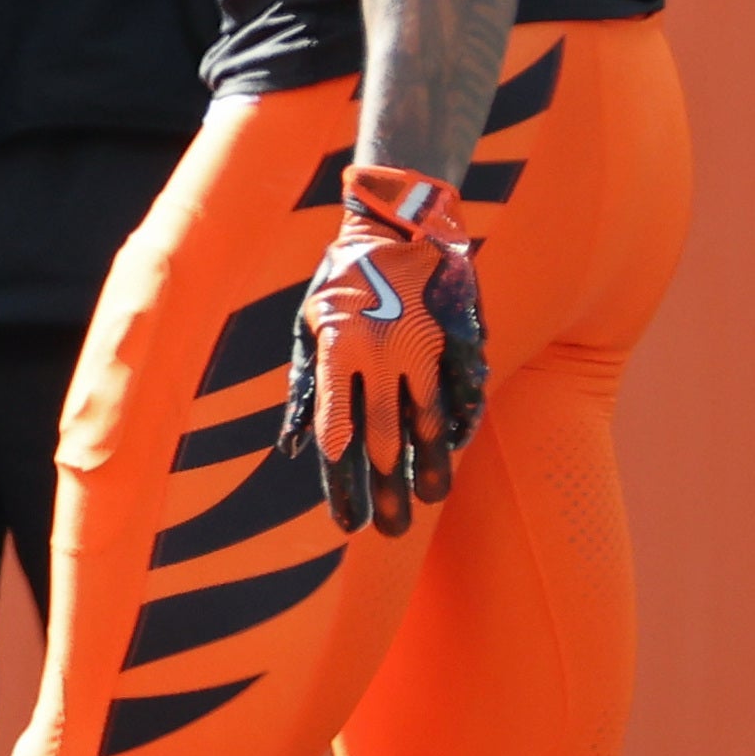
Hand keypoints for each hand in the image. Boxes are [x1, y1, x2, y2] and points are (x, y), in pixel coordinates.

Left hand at [276, 163, 486, 535]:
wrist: (394, 222)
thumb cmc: (339, 282)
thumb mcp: (307, 325)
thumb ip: (305, 388)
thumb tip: (295, 447)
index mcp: (335, 353)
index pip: (336, 435)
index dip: (341, 483)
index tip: (346, 523)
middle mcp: (380, 357)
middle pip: (383, 440)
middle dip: (384, 491)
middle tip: (388, 532)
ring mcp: (423, 348)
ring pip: (426, 422)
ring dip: (427, 467)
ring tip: (428, 501)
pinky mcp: (456, 338)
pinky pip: (459, 391)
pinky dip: (457, 422)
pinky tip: (450, 449)